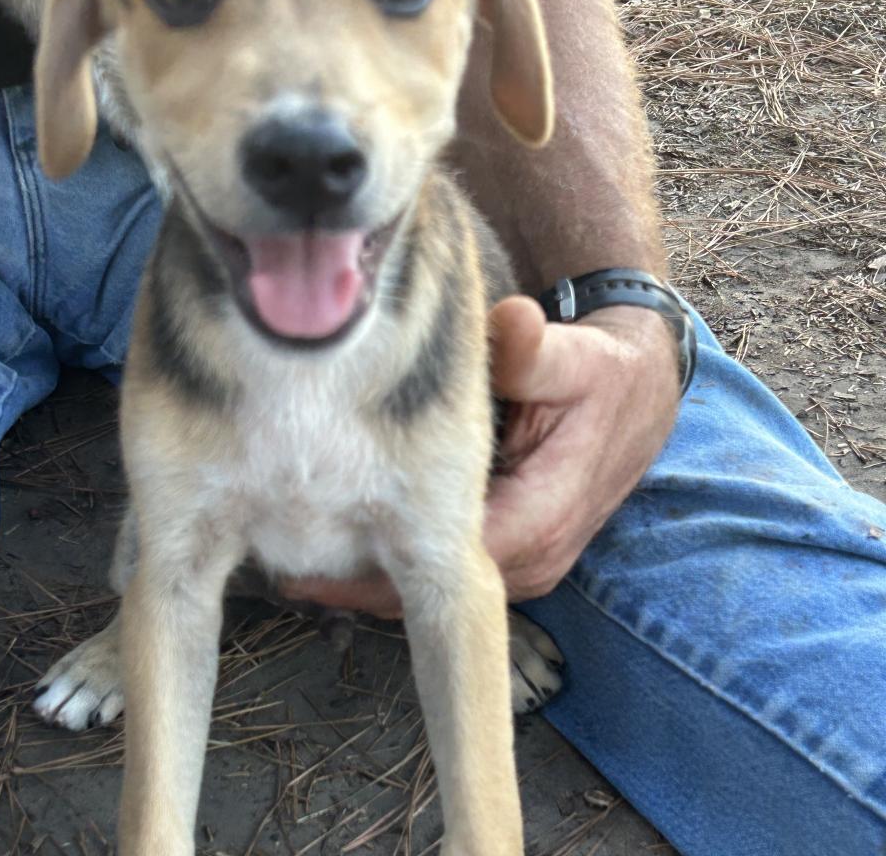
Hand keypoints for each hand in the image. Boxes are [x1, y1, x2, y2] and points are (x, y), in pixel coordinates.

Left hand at [281, 295, 679, 616]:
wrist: (636, 397)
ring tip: (297, 553)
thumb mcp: (573, 358)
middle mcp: (534, 554)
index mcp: (541, 517)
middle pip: (432, 588)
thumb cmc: (599, 377)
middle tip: (278, 561)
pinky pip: (447, 565)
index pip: (448, 564)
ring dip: (374, 575)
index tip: (304, 568)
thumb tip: (515, 324)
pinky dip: (399, 559)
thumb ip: (535, 351)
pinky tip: (347, 538)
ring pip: (436, 585)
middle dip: (359, 582)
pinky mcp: (515, 550)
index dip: (373, 574)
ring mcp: (526, 558)